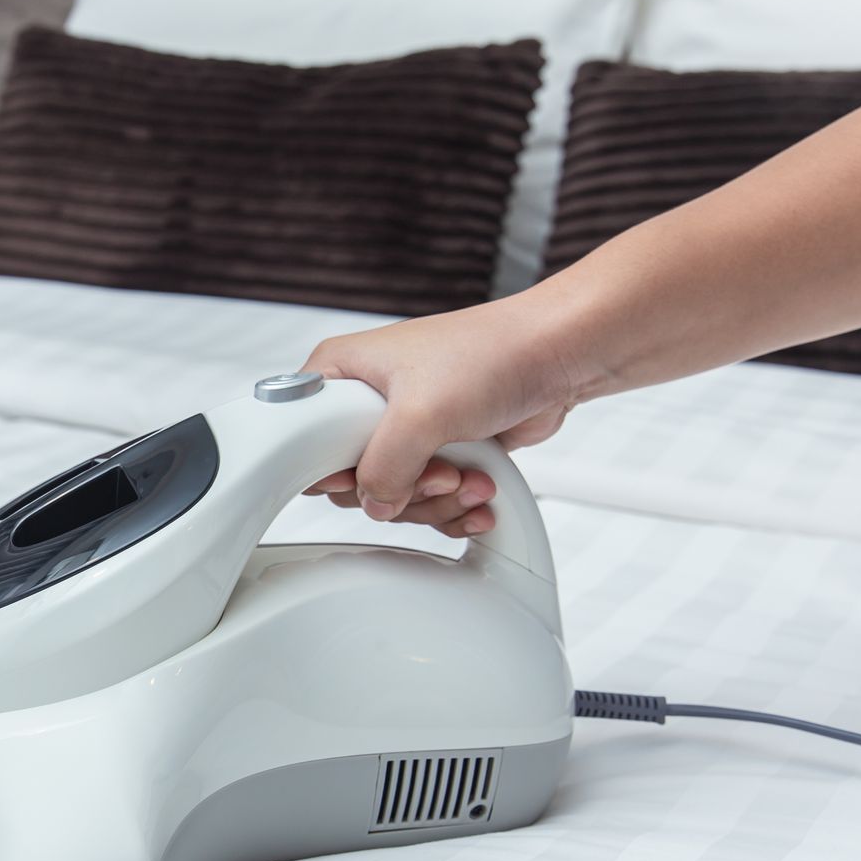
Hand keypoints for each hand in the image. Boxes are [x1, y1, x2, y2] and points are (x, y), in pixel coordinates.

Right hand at [299, 296, 580, 536]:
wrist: (558, 356)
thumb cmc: (492, 353)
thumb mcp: (421, 412)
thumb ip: (384, 468)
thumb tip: (375, 504)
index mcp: (340, 374)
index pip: (301, 439)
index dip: (332, 468)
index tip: (364, 475)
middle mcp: (366, 402)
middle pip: (351, 481)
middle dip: (402, 489)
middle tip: (435, 469)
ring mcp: (402, 429)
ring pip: (392, 497)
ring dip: (438, 500)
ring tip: (469, 478)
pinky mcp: (435, 450)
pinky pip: (427, 500)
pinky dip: (455, 508)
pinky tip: (480, 494)